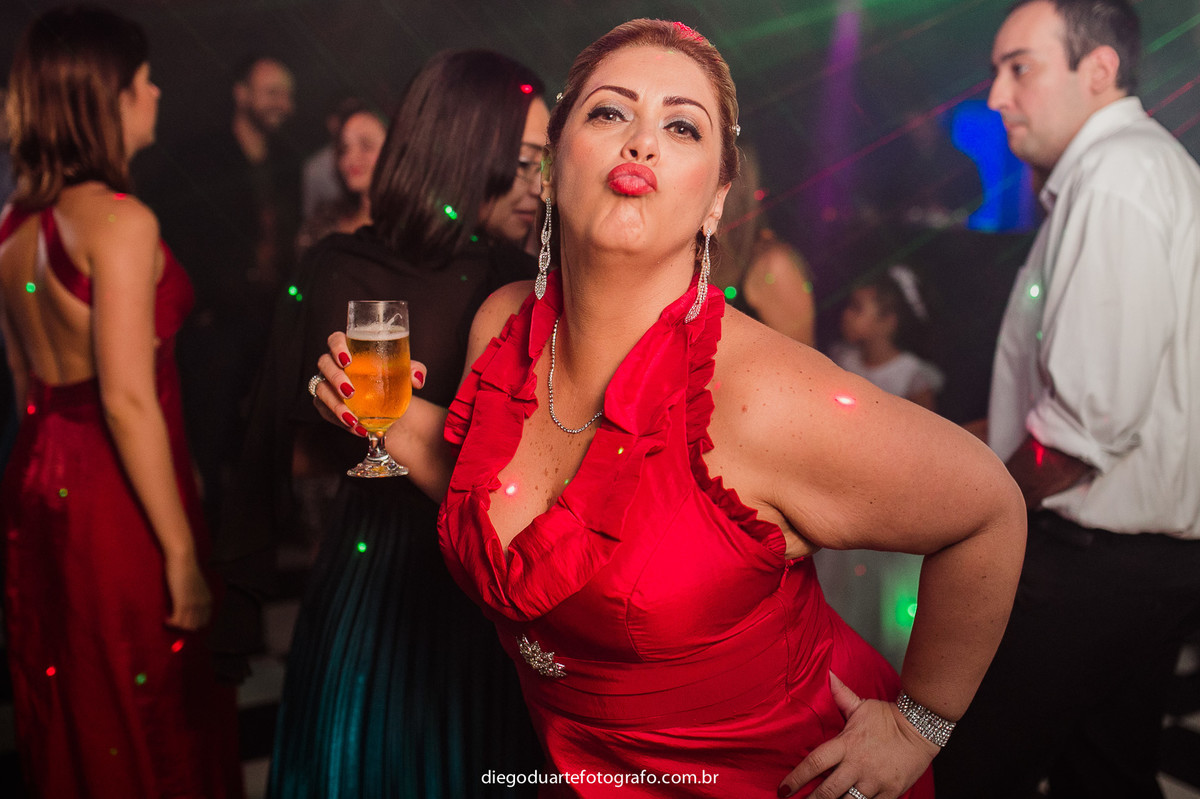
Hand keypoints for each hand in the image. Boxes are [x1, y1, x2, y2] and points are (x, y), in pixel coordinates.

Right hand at [164, 552, 212, 630]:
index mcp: (208, 600)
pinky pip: (177, 620)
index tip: (182, 622)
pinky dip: (170, 623)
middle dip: (183, 627)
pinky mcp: (182, 602)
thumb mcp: (195, 586)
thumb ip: (195, 596)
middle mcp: (203, 604)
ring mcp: (193, 604)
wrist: (183, 559)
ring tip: (168, 620)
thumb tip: (187, 605)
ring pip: (186, 625)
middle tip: (173, 623)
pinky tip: (165, 619)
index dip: (193, 624)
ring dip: (176, 626)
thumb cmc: (187, 570)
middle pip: (195, 626)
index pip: (204, 621)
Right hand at [311, 331, 426, 435]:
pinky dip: (340, 421)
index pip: (335, 340)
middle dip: (335, 378)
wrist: (388, 405)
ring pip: (321, 390)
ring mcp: (326, 383)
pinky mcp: (325, 404)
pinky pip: (325, 411)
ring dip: (335, 405)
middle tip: (351, 392)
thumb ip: (414, 370)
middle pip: (325, 364)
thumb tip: (417, 379)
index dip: (337, 347)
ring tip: (353, 419)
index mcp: (350, 349)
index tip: (347, 360)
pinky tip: (356, 429)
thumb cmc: (391, 380)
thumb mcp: (404, 373)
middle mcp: (334, 364)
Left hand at [778, 673, 937, 798]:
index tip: (783, 789)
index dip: (797, 778)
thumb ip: (841, 695)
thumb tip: (828, 674)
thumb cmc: (888, 717)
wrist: (921, 729)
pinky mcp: (890, 793)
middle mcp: (857, 765)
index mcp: (846, 745)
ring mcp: (874, 782)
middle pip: (828, 790)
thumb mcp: (862, 706)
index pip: (815, 763)